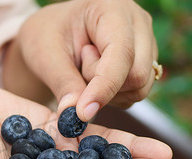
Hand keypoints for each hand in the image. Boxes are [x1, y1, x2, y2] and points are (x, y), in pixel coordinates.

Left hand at [18, 0, 157, 120]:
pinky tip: (94, 80)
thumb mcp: (46, 57)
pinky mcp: (145, 63)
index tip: (83, 112)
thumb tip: (78, 116)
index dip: (105, 86)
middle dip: (104, 87)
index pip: (121, 53)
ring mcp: (146, 43)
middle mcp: (137, 23)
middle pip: (137, 74)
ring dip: (108, 94)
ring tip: (84, 71)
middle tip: (77, 72)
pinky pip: (135, 94)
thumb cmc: (45, 37)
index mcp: (111, 8)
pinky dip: (113, 97)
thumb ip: (63, 84)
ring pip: (139, 88)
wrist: (51, 36)